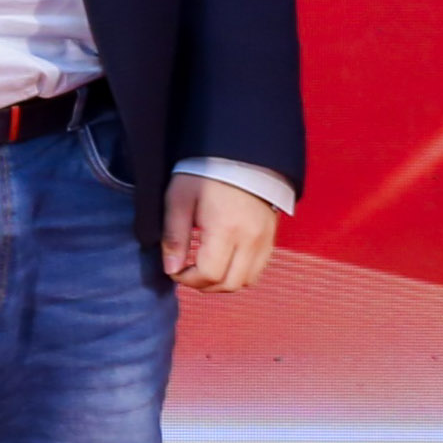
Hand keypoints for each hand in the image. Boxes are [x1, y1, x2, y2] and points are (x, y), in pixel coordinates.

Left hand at [164, 174, 279, 291]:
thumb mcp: (179, 200)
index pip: (209, 274)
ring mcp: (265, 240)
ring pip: (246, 281)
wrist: (239, 157)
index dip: (187, 279)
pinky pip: (258, 270)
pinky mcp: (271, 238)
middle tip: (185, 273)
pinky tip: (222, 263)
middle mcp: (251, 239)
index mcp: (226, 229)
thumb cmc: (205, 174)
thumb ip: (174, 237)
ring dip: (222, 283)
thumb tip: (171, 269)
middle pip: (229, 284)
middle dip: (203, 285)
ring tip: (202, 270)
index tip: (173, 270)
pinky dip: (238, 274)